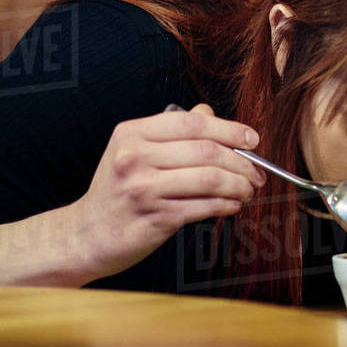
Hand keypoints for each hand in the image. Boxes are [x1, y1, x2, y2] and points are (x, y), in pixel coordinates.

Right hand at [67, 104, 266, 280]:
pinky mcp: (155, 217)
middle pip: (206, 151)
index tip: (252, 139)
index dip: (229, 129)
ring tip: (249, 190)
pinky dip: (227, 205)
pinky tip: (233, 205)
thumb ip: (173, 131)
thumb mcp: (135, 151)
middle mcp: (134, 158)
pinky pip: (204, 206)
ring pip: (210, 179)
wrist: (88, 233)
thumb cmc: (118, 191)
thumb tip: (208, 112)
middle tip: (257, 172)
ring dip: (239, 184)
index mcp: (132, 134)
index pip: (192, 123)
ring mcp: (143, 188)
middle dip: (242, 162)